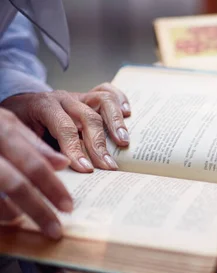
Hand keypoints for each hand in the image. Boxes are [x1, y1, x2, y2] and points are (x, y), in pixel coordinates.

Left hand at [0, 83, 130, 172]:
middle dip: (99, 144)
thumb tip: (63, 167)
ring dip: (116, 122)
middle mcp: (65, 98)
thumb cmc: (25, 127)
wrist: (21, 108)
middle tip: (108, 166)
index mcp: (44, 106)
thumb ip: (43, 150)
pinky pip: (108, 91)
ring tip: (124, 142)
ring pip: (103, 100)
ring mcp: (79, 96)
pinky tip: (128, 114)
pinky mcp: (89, 97)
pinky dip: (121, 100)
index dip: (77, 150)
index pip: (65, 128)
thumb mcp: (25, 139)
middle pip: (88, 117)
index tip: (87, 170)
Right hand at [0, 108, 72, 238]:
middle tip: (54, 230)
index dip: (53, 187)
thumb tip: (64, 163)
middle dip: (38, 210)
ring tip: (20, 219)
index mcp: (1, 129)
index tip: (68, 207)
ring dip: (9, 213)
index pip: (33, 163)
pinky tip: (5, 215)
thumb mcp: (5, 124)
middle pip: (15, 184)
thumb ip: (33, 143)